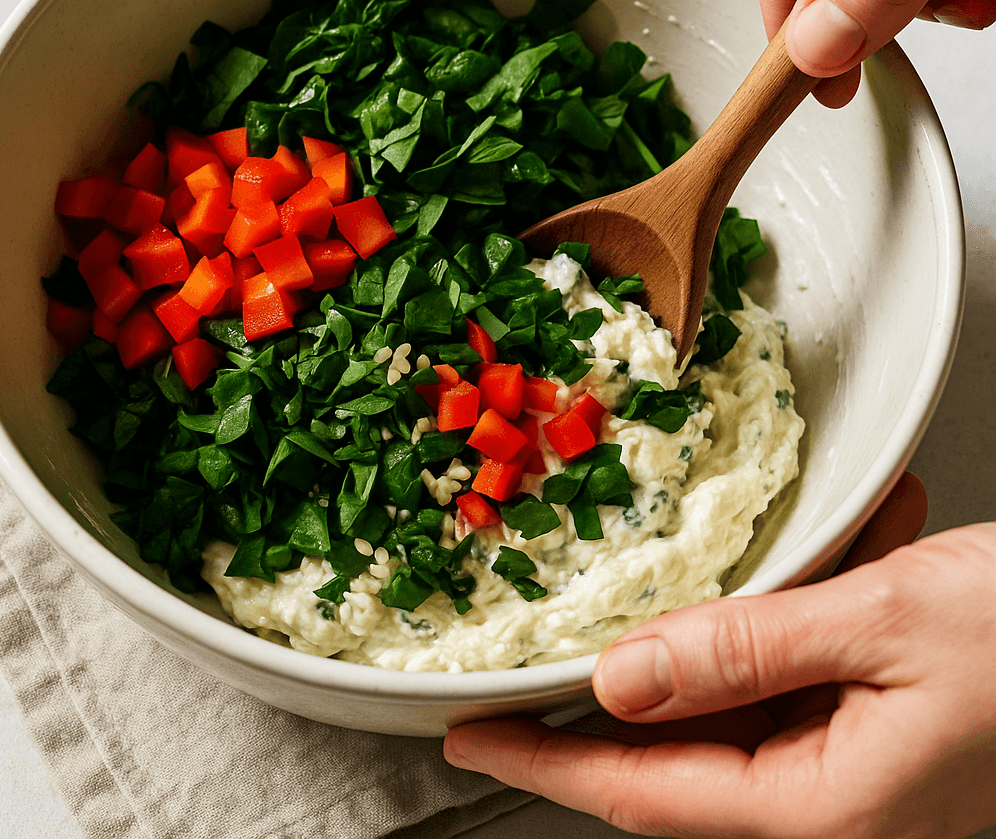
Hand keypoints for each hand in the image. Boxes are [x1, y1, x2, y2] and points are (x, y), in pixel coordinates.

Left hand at [444, 473, 995, 837]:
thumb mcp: (882, 626)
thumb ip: (743, 655)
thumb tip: (625, 679)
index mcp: (821, 805)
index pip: (638, 793)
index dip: (543, 759)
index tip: (470, 734)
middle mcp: (832, 797)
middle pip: (682, 742)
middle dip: (630, 676)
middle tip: (555, 639)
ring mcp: (858, 759)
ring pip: (747, 687)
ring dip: (742, 615)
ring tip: (757, 560)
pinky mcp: (883, 718)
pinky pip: (807, 661)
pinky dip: (805, 606)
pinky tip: (852, 549)